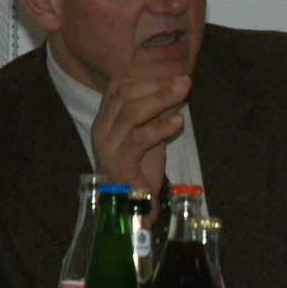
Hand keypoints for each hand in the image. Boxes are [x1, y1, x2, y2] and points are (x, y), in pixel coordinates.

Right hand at [91, 75, 191, 220]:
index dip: (147, 80)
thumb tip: (179, 87)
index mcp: (105, 120)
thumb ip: (159, 114)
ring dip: (161, 100)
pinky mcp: (119, 163)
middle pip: (125, 95)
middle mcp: (102, 130)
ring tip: (183, 94)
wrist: (133, 208)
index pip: (119, 87)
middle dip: (157, 86)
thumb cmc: (141, 170)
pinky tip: (178, 122)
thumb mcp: (150, 135)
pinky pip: (139, 138)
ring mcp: (108, 147)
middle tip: (184, 83)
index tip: (173, 79)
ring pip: (131, 113)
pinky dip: (160, 127)